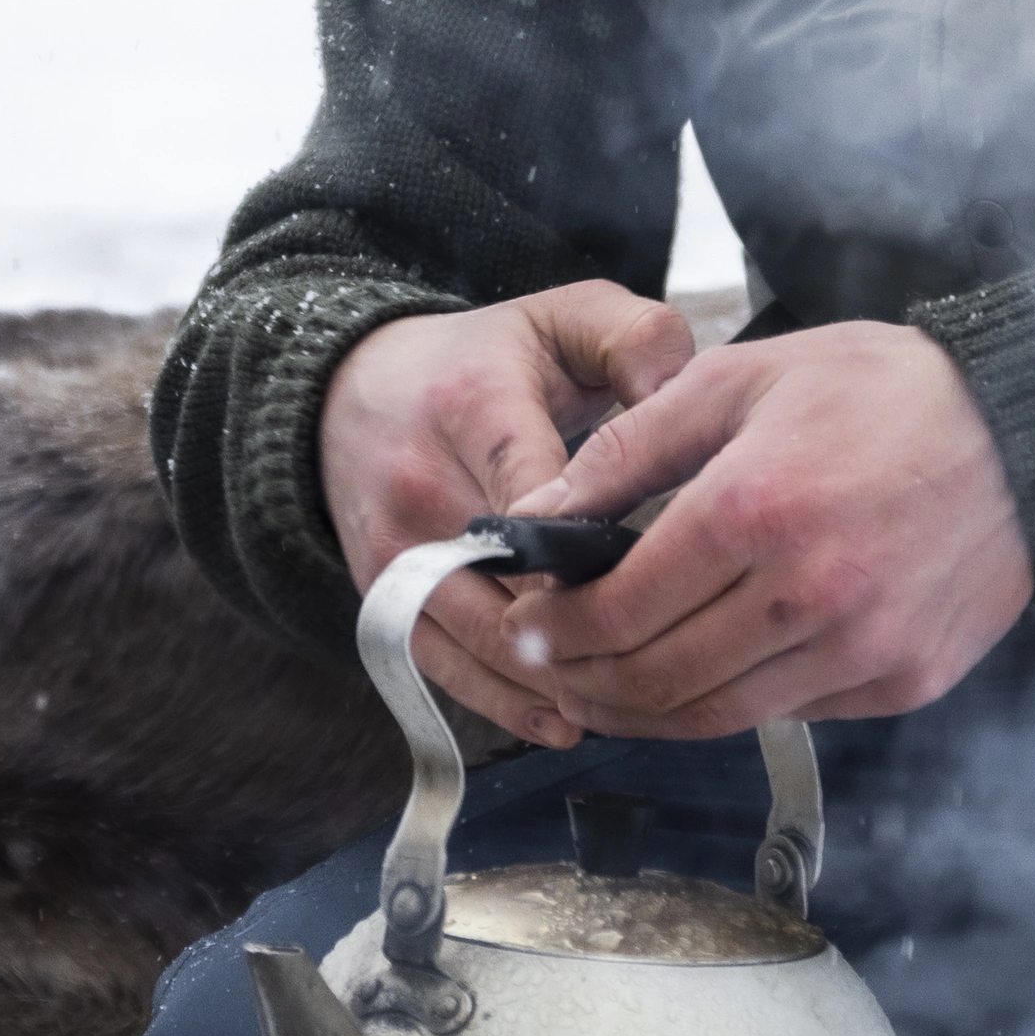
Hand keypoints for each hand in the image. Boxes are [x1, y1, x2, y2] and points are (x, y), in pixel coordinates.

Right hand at [318, 286, 694, 741]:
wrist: (352, 390)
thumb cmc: (483, 360)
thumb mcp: (566, 316)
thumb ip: (638, 339)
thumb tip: (683, 398)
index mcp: (475, 409)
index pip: (537, 490)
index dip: (597, 547)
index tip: (664, 575)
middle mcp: (422, 488)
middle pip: (509, 585)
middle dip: (590, 627)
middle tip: (672, 651)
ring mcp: (392, 554)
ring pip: (478, 642)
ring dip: (555, 676)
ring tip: (636, 695)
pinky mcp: (380, 600)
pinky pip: (441, 670)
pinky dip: (507, 702)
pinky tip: (568, 719)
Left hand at [481, 322, 1034, 742]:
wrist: (1031, 426)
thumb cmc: (885, 389)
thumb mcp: (740, 378)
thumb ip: (629, 448)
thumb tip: (535, 513)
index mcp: (755, 509)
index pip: (618, 613)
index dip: (551, 633)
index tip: (523, 625)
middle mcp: (808, 595)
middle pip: (657, 682)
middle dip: (582, 683)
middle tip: (550, 667)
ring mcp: (863, 649)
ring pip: (719, 717)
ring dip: (646, 711)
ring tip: (608, 684)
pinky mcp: (903, 680)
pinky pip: (793, 713)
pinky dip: (734, 703)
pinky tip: (709, 669)